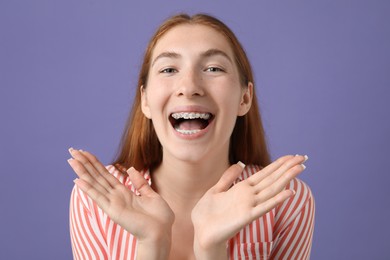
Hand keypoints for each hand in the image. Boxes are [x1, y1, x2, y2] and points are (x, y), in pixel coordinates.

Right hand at [67, 148, 174, 245]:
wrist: (161, 232)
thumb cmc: (159, 217)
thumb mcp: (151, 195)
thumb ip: (140, 183)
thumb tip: (130, 169)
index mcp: (124, 193)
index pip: (106, 175)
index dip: (95, 163)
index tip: (85, 153)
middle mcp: (116, 197)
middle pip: (97, 176)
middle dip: (85, 163)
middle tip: (72, 150)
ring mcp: (113, 203)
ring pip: (94, 183)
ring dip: (82, 171)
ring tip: (71, 159)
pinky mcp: (113, 210)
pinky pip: (98, 197)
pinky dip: (88, 188)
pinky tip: (77, 180)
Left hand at [191, 155, 306, 257]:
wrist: (201, 232)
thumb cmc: (207, 214)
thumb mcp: (216, 190)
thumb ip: (228, 178)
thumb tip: (240, 164)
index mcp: (243, 188)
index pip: (265, 173)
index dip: (279, 164)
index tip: (292, 155)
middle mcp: (249, 196)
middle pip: (272, 178)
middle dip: (287, 167)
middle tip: (303, 156)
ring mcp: (249, 206)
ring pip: (272, 189)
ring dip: (286, 178)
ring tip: (300, 168)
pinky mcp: (246, 217)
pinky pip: (264, 207)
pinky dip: (276, 200)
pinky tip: (289, 193)